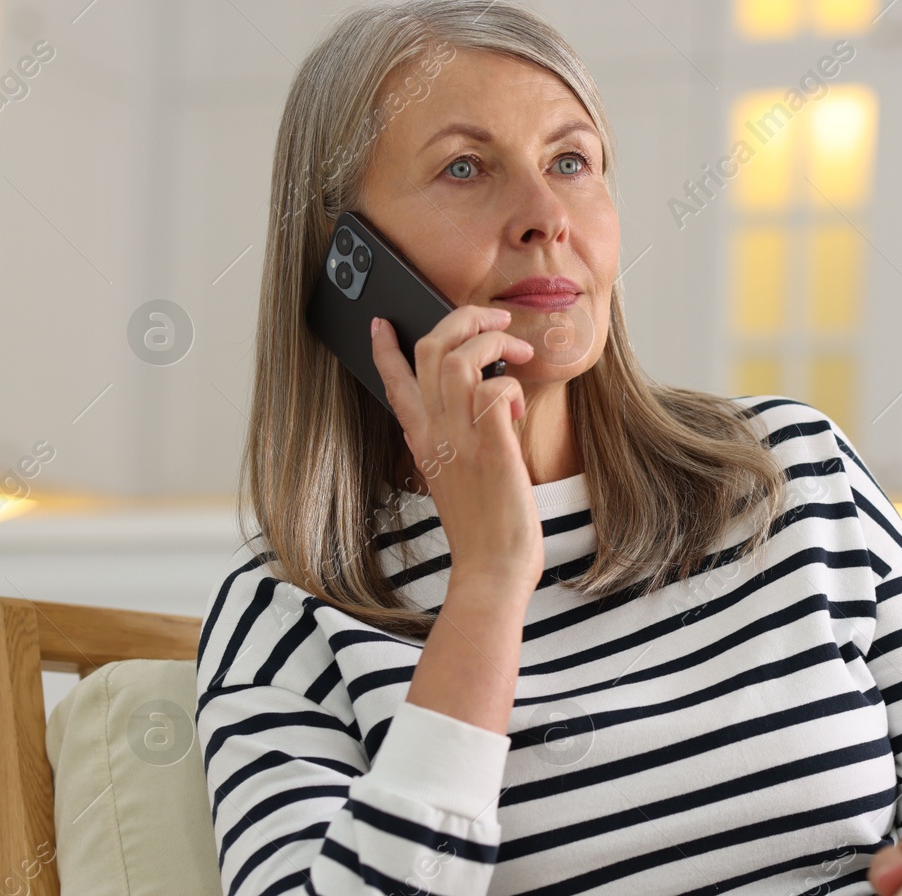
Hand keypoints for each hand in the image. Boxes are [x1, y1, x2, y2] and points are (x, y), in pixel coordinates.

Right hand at [371, 305, 543, 587]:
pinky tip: (519, 407)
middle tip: (498, 321)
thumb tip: (473, 413)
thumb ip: (453, 443)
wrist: (491, 571)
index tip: (382, 323)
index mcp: (422, 441)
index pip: (393, 382)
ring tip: (519, 353)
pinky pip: (494, 390)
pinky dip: (511, 385)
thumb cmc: (483, 529)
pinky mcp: (492, 450)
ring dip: (493, 342)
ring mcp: (461, 440)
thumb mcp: (453, 479)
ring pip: (460, 358)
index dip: (386, 348)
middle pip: (431, 349)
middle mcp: (435, 434)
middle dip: (465, 319)